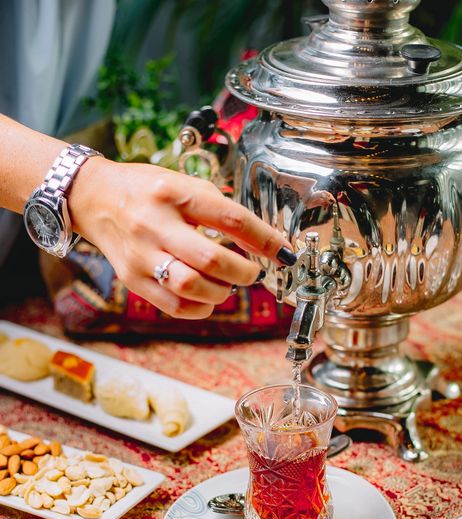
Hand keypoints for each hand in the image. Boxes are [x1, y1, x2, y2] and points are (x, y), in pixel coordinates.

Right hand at [69, 159, 294, 318]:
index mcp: (176, 194)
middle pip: (212, 259)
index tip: (285, 252)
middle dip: (244, 272)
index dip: (265, 239)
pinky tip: (208, 298)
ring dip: (222, 292)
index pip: (231, 219)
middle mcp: (156, 224)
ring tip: (228, 284)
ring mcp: (141, 254)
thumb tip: (262, 241)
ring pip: (192, 287)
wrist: (93, 198)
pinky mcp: (132, 279)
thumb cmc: (148, 191)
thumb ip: (220, 210)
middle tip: (252, 272)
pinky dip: (201, 308)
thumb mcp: (185, 185)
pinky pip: (175, 306)